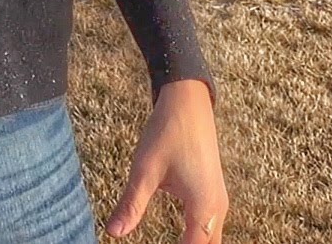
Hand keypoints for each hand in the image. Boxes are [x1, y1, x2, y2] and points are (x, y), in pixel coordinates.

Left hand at [109, 78, 227, 241]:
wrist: (188, 101)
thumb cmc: (168, 132)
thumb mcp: (144, 170)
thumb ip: (131, 204)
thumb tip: (113, 232)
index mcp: (202, 206)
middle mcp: (217, 207)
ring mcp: (218, 199)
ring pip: (212, 238)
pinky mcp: (213, 191)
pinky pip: (211, 226)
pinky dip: (198, 237)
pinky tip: (182, 238)